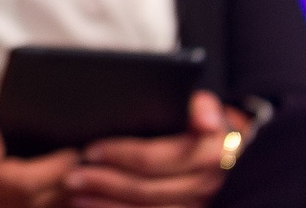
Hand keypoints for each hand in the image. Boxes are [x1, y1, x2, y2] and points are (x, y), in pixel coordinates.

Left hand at [65, 92, 247, 206]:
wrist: (233, 156)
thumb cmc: (209, 129)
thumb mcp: (210, 110)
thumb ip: (204, 107)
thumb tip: (204, 117)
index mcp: (209, 155)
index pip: (155, 158)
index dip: (121, 155)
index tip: (89, 150)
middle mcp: (204, 187)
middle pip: (146, 189)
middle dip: (104, 183)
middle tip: (71, 176)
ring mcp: (197, 206)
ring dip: (106, 205)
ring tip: (74, 196)